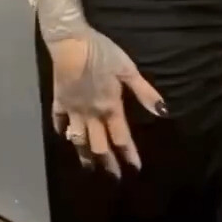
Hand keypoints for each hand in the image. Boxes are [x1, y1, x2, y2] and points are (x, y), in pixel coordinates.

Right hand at [49, 30, 167, 178]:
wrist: (71, 43)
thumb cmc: (103, 54)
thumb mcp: (128, 70)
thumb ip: (144, 92)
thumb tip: (163, 112)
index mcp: (110, 108)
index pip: (121, 138)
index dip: (129, 155)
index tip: (135, 169)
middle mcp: (91, 115)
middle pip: (99, 145)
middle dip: (107, 163)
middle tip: (114, 178)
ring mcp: (72, 110)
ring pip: (78, 140)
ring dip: (84, 156)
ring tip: (89, 168)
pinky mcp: (58, 101)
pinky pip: (58, 121)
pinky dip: (62, 131)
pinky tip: (64, 136)